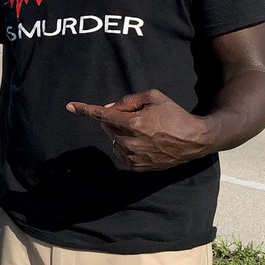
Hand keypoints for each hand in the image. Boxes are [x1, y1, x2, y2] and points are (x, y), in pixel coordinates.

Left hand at [66, 89, 212, 170]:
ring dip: (121, 133)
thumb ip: (128, 101)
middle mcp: (130, 142)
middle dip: (114, 119)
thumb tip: (109, 109)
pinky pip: (122, 153)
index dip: (85, 109)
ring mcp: (134, 157)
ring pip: (114, 141)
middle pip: (108, 127)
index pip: (102, 115)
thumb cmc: (174, 114)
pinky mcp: (138, 167)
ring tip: (144, 131)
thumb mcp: (153, 97)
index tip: (70, 106)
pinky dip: (126, 146)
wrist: (194, 140)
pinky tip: (144, 142)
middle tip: (134, 116)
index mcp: (133, 123)